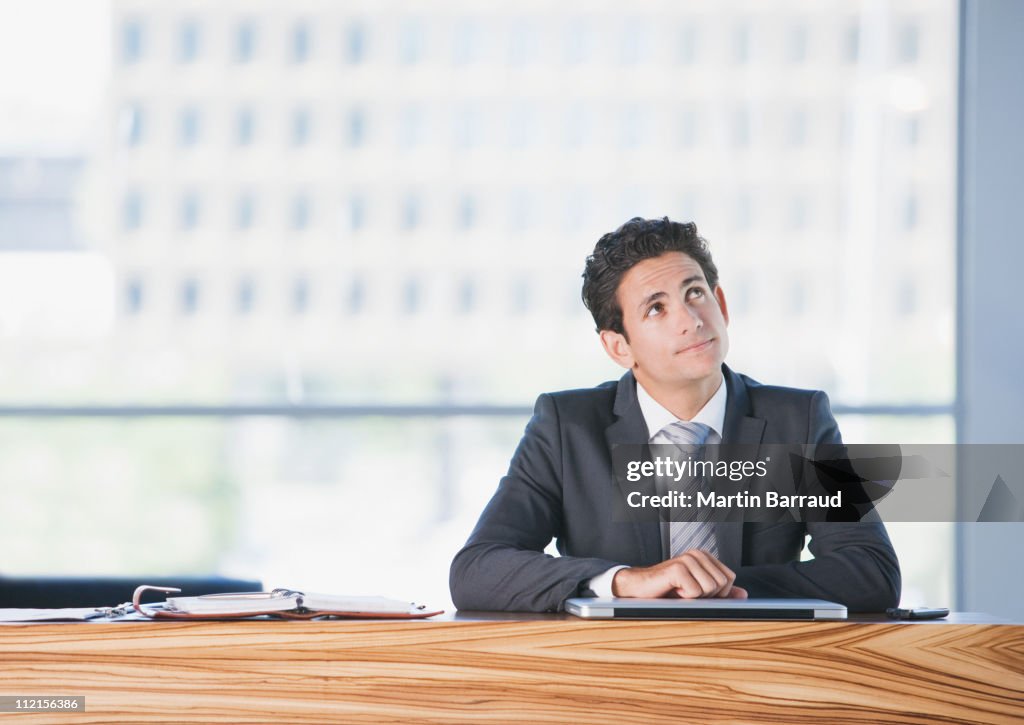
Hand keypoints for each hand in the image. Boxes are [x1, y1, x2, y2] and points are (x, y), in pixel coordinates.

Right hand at [611, 549, 747, 599]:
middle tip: (687, 592)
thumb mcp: (699, 592)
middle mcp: (698, 554)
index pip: (729, 578)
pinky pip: (695, 592)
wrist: (640, 589)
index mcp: (705, 557)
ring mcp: (687, 559)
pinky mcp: (677, 568)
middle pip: (721, 584)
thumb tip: (743, 594)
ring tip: (679, 591)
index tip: (698, 592)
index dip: (718, 593)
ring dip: (694, 598)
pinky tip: (673, 590)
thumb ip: (722, 592)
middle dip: (706, 596)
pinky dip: (684, 598)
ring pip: (710, 589)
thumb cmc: (668, 590)